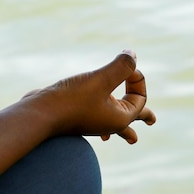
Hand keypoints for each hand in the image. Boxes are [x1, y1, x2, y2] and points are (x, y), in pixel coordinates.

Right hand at [22, 50, 155, 143]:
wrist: (40, 114)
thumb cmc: (71, 99)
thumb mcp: (100, 79)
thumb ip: (120, 67)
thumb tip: (132, 56)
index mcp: (120, 118)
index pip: (140, 97)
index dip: (135, 77)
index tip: (122, 66)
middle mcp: (108, 123)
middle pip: (131, 117)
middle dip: (143, 116)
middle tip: (153, 121)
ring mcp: (93, 123)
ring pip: (114, 123)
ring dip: (124, 126)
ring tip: (131, 138)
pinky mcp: (79, 119)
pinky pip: (96, 120)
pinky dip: (101, 122)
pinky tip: (95, 125)